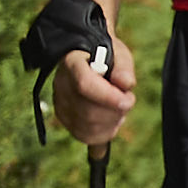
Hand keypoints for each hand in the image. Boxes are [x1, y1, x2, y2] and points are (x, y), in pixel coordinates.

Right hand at [56, 35, 137, 150]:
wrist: (87, 58)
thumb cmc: (105, 54)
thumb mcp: (118, 52)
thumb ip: (123, 66)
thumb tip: (125, 83)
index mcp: (72, 63)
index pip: (84, 85)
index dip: (108, 97)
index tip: (127, 100)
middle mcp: (61, 85)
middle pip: (88, 111)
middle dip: (116, 111)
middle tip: (127, 99)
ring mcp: (60, 104)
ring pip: (88, 127)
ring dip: (112, 121)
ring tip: (118, 107)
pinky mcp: (64, 118)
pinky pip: (85, 136)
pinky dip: (104, 132)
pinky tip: (111, 119)